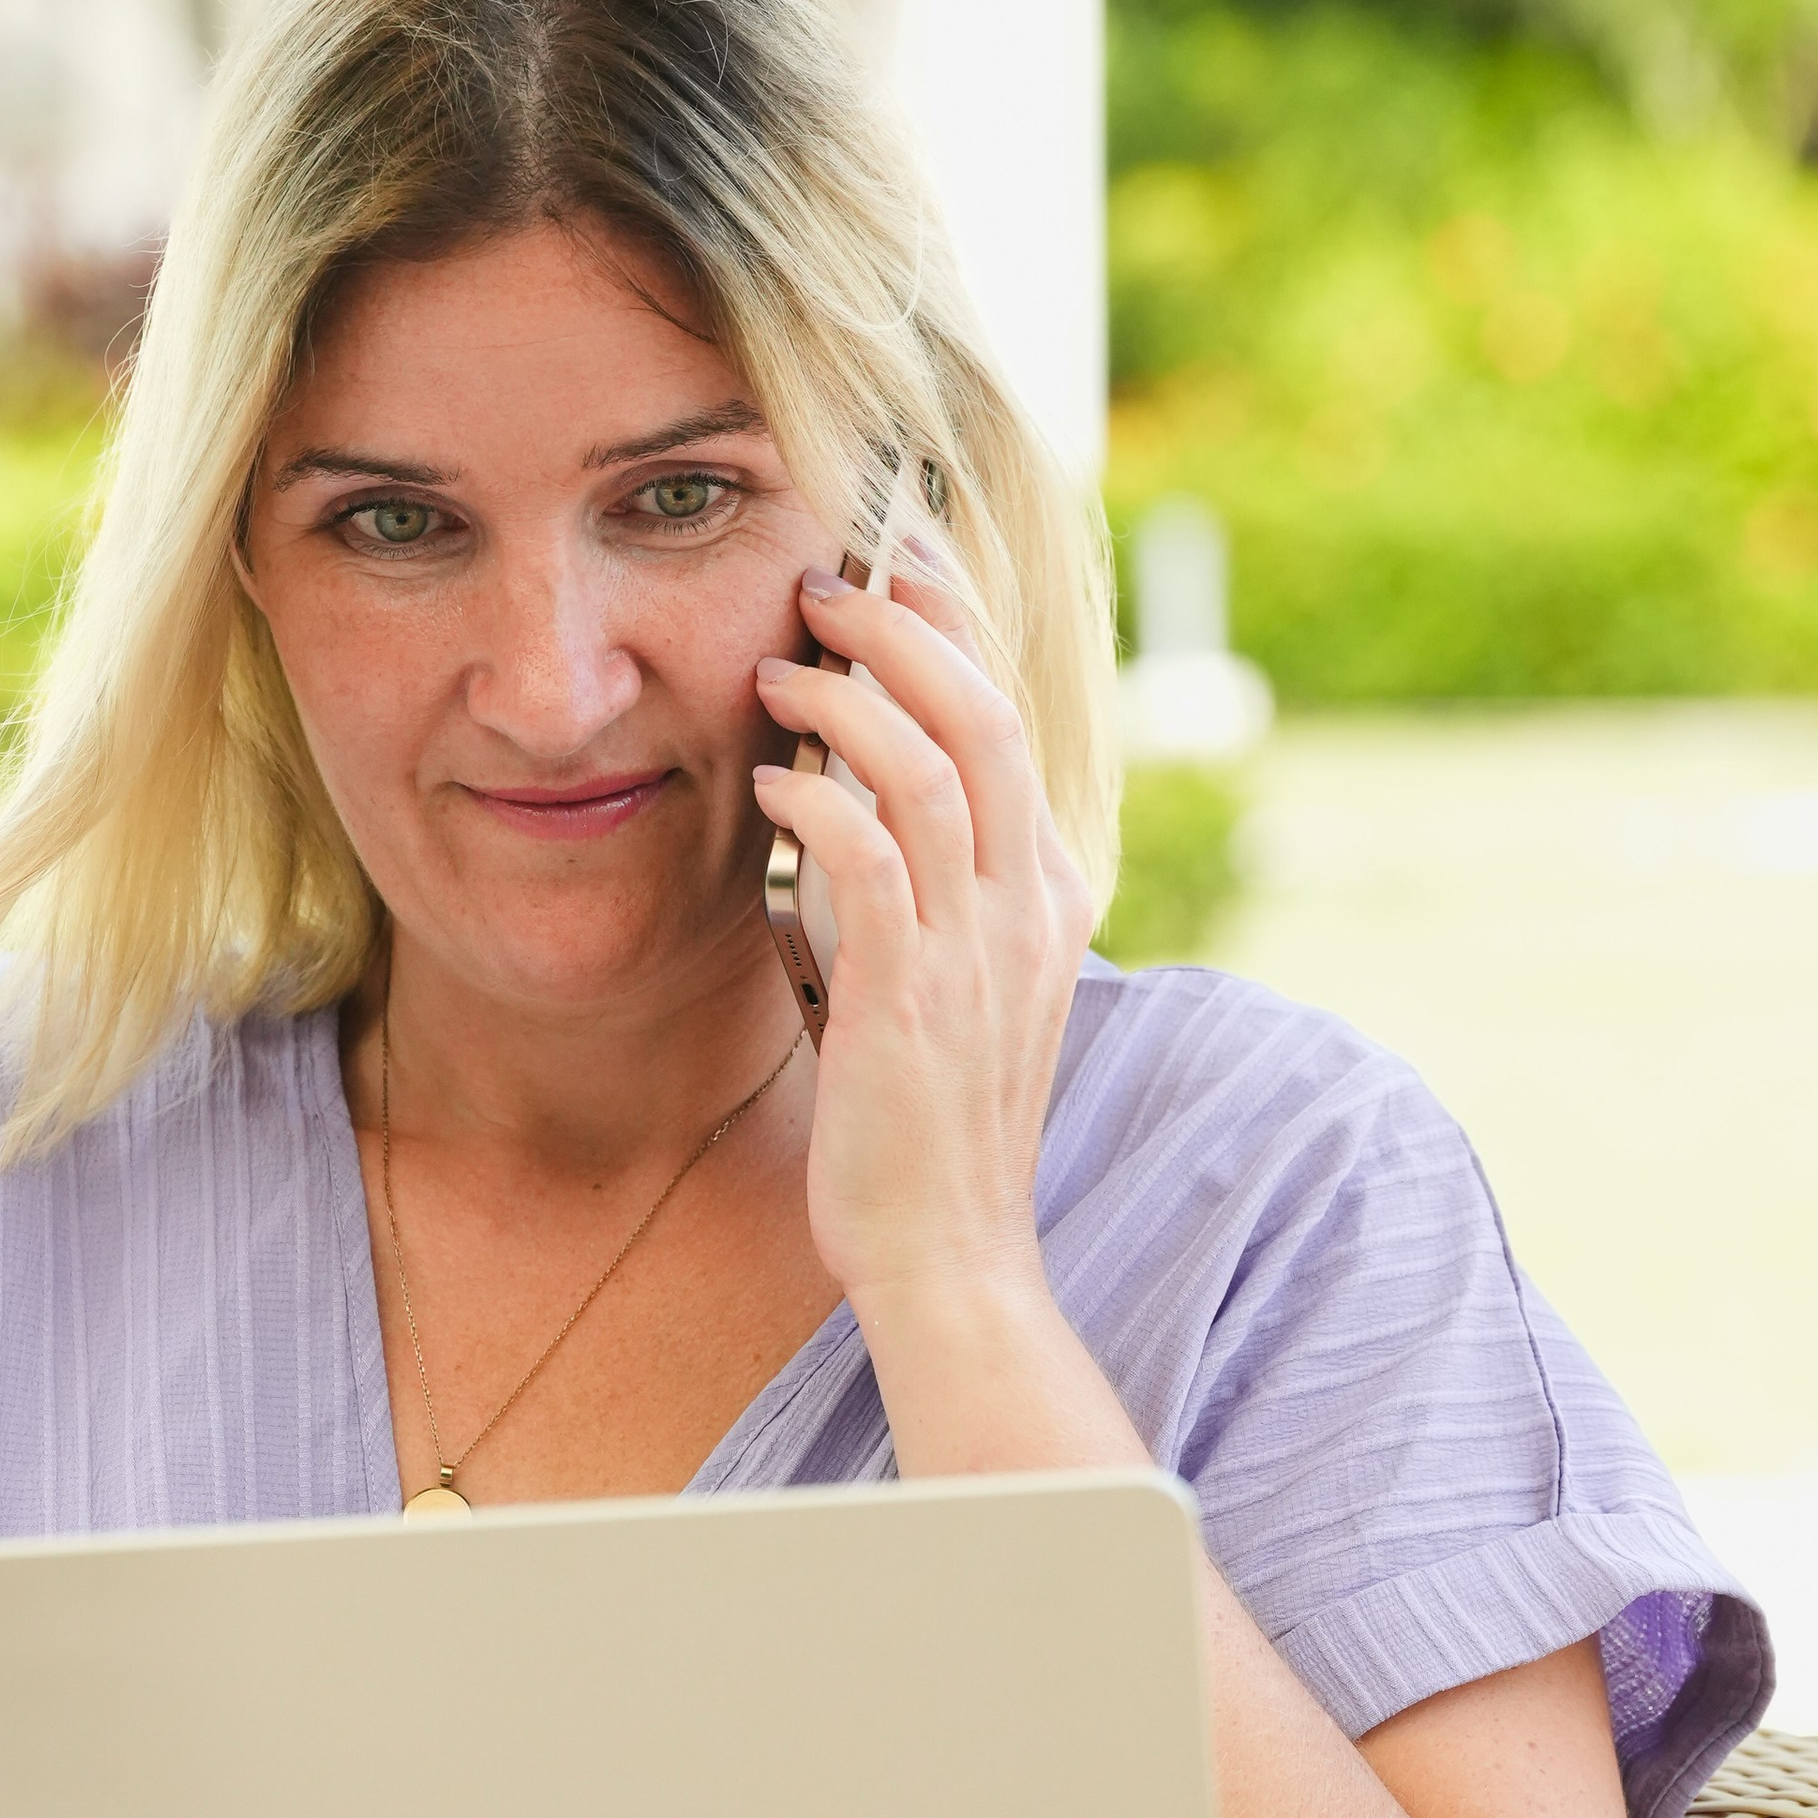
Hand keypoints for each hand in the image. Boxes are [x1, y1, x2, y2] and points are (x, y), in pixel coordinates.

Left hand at [752, 555, 1095, 1341]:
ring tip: (778, 669)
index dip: (953, 626)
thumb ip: (924, 891)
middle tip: (825, 582)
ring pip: (931, 768)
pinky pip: (871, 859)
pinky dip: (816, 803)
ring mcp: (979, 951)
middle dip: (903, 626)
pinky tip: (768, 790)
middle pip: (984, 712)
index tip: (891, 563)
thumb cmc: (928, 1124)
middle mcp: (1030, 907)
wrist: (950, 1253)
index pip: (1013, 718)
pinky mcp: (911, 998)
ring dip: (846, 700)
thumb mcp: (952, 984)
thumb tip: (846, 805)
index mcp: (1049, 893)